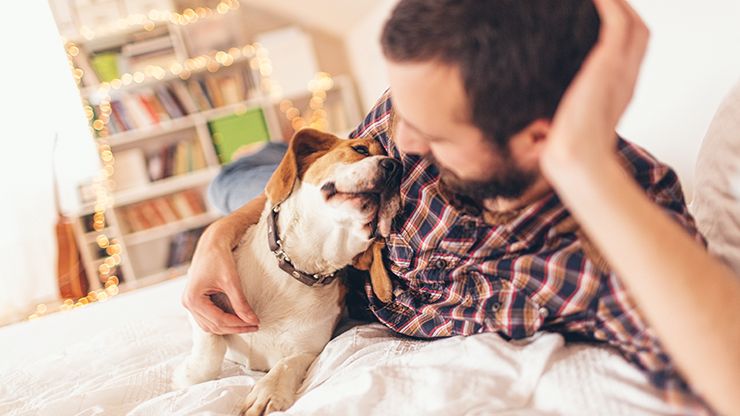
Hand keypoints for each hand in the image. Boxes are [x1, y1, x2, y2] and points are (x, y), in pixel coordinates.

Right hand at [182, 223, 259, 334]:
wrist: (211, 244)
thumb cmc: (219, 258)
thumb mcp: (231, 281)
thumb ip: (241, 303)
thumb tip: (253, 321)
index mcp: (193, 299)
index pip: (219, 320)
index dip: (239, 324)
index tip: (255, 324)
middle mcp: (188, 303)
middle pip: (214, 326)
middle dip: (235, 327)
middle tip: (254, 326)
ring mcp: (189, 303)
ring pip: (210, 325)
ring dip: (228, 326)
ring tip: (247, 324)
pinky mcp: (195, 300)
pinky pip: (208, 318)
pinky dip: (222, 320)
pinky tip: (236, 318)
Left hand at [541, 0, 648, 176]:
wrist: (576, 158)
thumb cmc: (571, 146)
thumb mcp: (576, 118)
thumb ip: (574, 103)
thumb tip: (553, 109)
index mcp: (621, 88)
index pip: (633, 46)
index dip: (625, 25)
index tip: (608, 12)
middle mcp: (626, 76)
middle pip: (639, 29)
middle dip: (625, 9)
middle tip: (606, 0)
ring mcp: (620, 70)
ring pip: (631, 22)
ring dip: (617, 4)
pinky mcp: (609, 65)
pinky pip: (617, 24)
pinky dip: (609, 5)